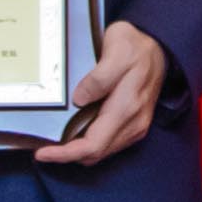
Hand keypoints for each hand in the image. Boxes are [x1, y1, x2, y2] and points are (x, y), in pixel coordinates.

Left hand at [35, 22, 172, 166]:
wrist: (160, 46)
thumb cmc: (136, 46)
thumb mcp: (116, 51)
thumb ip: (98, 78)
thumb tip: (78, 100)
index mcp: (126, 108)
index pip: (92, 145)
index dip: (65, 154)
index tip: (43, 153)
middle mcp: (133, 124)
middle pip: (94, 154)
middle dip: (66, 155)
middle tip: (42, 148)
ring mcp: (135, 127)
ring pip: (100, 153)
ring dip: (77, 151)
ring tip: (54, 142)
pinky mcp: (133, 125)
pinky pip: (107, 145)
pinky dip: (88, 145)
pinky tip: (75, 134)